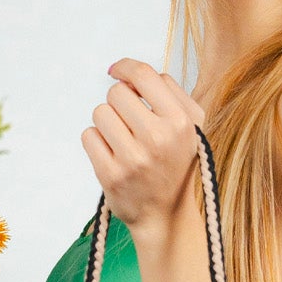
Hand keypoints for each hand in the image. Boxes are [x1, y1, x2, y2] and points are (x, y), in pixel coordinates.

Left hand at [82, 58, 204, 240]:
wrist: (167, 214)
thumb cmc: (178, 162)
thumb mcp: (192, 125)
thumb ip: (169, 91)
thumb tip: (129, 71)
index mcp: (181, 122)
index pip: (143, 76)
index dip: (125, 67)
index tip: (117, 70)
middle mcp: (158, 139)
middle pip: (117, 93)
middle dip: (120, 103)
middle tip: (131, 122)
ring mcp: (133, 158)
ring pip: (100, 113)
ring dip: (108, 123)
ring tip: (123, 140)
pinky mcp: (110, 175)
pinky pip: (89, 136)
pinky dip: (97, 141)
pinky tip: (113, 154)